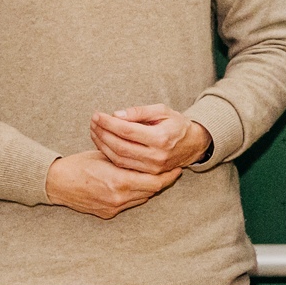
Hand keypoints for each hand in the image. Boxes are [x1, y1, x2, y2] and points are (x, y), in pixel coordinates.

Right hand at [46, 150, 182, 218]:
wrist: (57, 183)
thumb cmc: (79, 164)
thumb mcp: (105, 155)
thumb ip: (127, 158)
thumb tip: (147, 155)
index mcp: (119, 181)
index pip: (154, 182)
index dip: (168, 176)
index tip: (177, 168)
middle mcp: (119, 198)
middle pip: (151, 191)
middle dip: (162, 181)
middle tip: (172, 171)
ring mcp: (113, 208)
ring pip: (142, 198)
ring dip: (149, 188)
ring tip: (156, 176)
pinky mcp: (108, 213)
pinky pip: (129, 203)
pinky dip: (135, 194)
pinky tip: (136, 184)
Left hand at [90, 104, 211, 174]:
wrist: (193, 144)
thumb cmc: (176, 124)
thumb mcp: (162, 111)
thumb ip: (140, 112)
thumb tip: (116, 115)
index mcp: (161, 138)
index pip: (127, 130)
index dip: (109, 123)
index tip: (97, 115)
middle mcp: (156, 156)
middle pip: (120, 146)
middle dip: (102, 133)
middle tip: (93, 122)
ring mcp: (152, 168)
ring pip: (119, 158)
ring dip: (103, 145)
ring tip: (94, 131)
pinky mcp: (149, 174)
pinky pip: (123, 165)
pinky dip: (110, 154)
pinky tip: (103, 143)